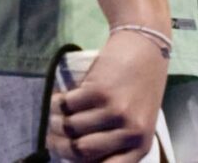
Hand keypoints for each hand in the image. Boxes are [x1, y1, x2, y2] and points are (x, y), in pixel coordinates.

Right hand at [47, 29, 168, 162]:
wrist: (147, 45)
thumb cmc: (140, 86)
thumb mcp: (138, 121)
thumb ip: (116, 142)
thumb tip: (76, 157)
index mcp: (140, 146)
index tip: (65, 157)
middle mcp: (130, 133)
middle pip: (80, 151)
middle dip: (59, 145)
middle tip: (51, 137)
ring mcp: (115, 112)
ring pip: (70, 127)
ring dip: (54, 122)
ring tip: (53, 115)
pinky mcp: (100, 91)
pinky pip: (67, 106)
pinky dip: (57, 103)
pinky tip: (58, 99)